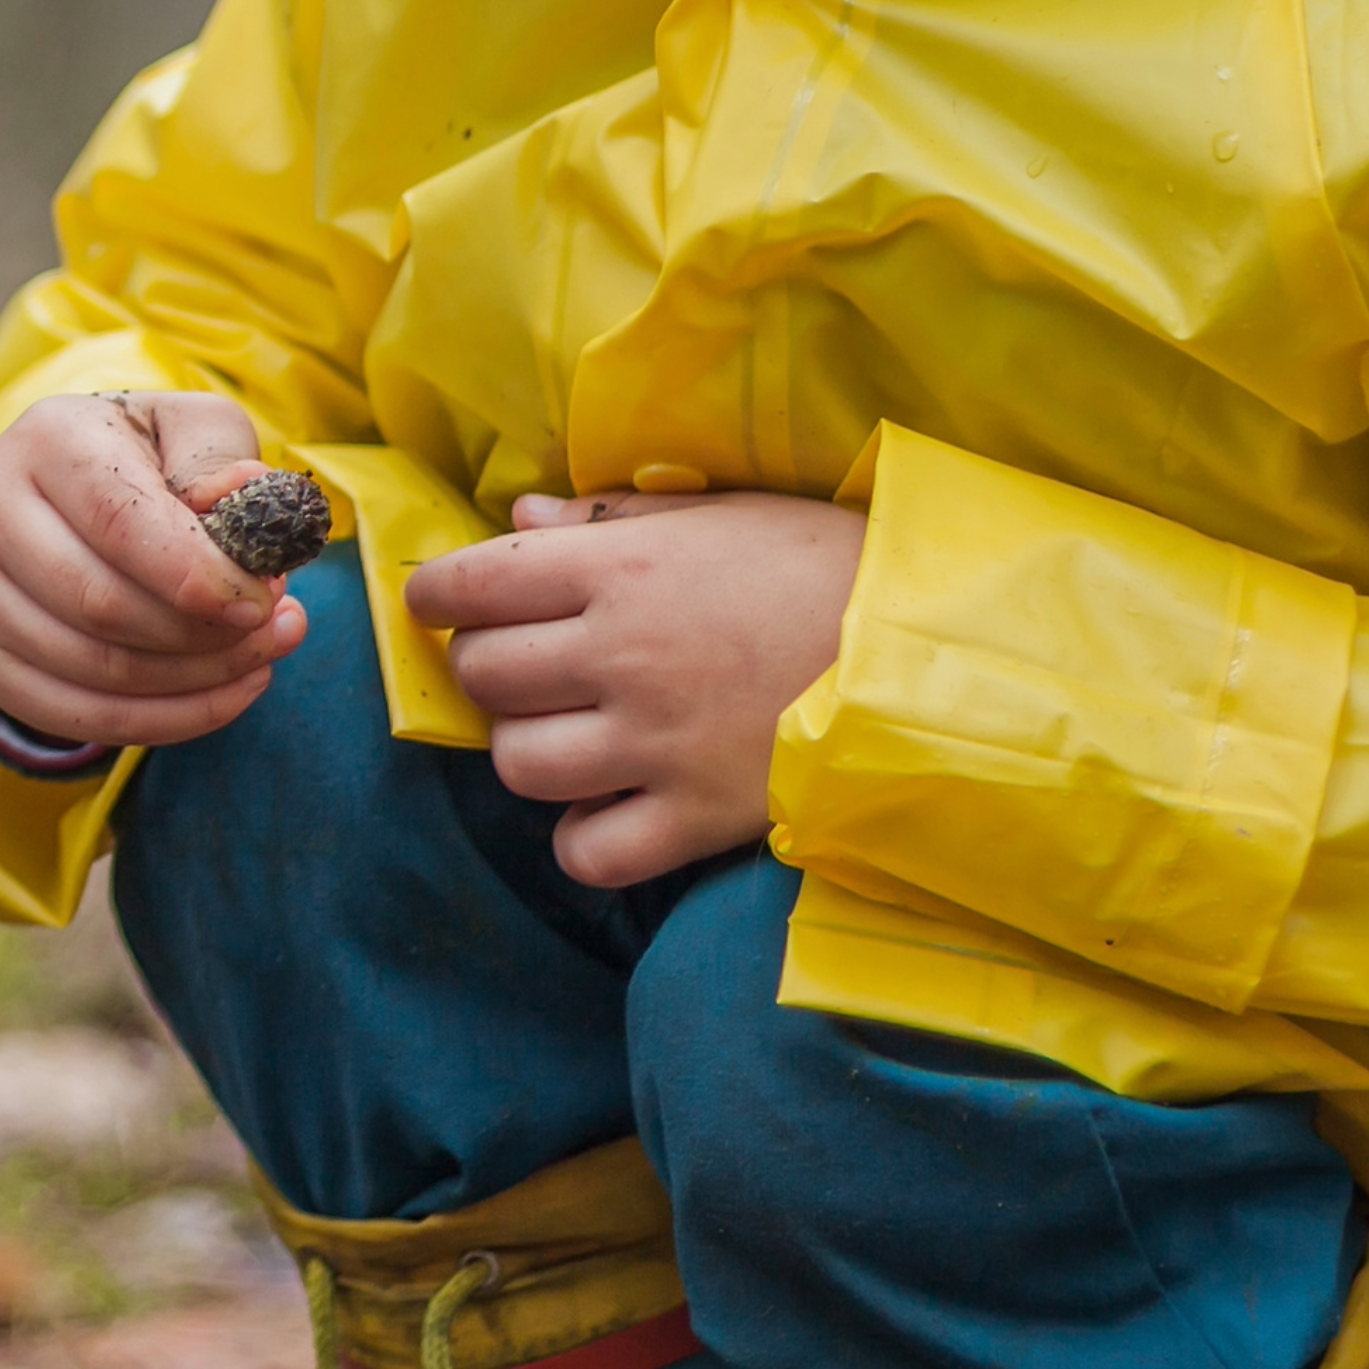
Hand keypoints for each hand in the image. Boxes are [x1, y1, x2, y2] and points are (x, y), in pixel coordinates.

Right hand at [0, 391, 313, 750]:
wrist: (79, 489)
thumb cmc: (152, 458)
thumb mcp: (199, 429)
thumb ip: (223, 462)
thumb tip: (234, 509)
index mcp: (48, 437)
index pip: (119, 521)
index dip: (196, 576)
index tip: (262, 603)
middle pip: (100, 604)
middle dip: (203, 636)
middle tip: (273, 629)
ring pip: (90, 668)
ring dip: (193, 682)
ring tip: (258, 658)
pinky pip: (73, 715)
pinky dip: (159, 721)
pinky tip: (219, 695)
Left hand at [402, 488, 862, 889]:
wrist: (930, 651)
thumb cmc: (826, 565)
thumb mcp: (720, 516)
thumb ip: (611, 519)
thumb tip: (518, 516)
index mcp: (621, 570)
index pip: (472, 585)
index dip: (438, 597)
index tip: (445, 606)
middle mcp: (621, 655)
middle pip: (484, 677)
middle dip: (488, 671)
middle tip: (531, 669)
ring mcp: (655, 742)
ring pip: (519, 766)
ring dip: (529, 753)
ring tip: (571, 738)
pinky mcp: (695, 815)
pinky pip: (587, 852)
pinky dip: (583, 839)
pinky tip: (609, 809)